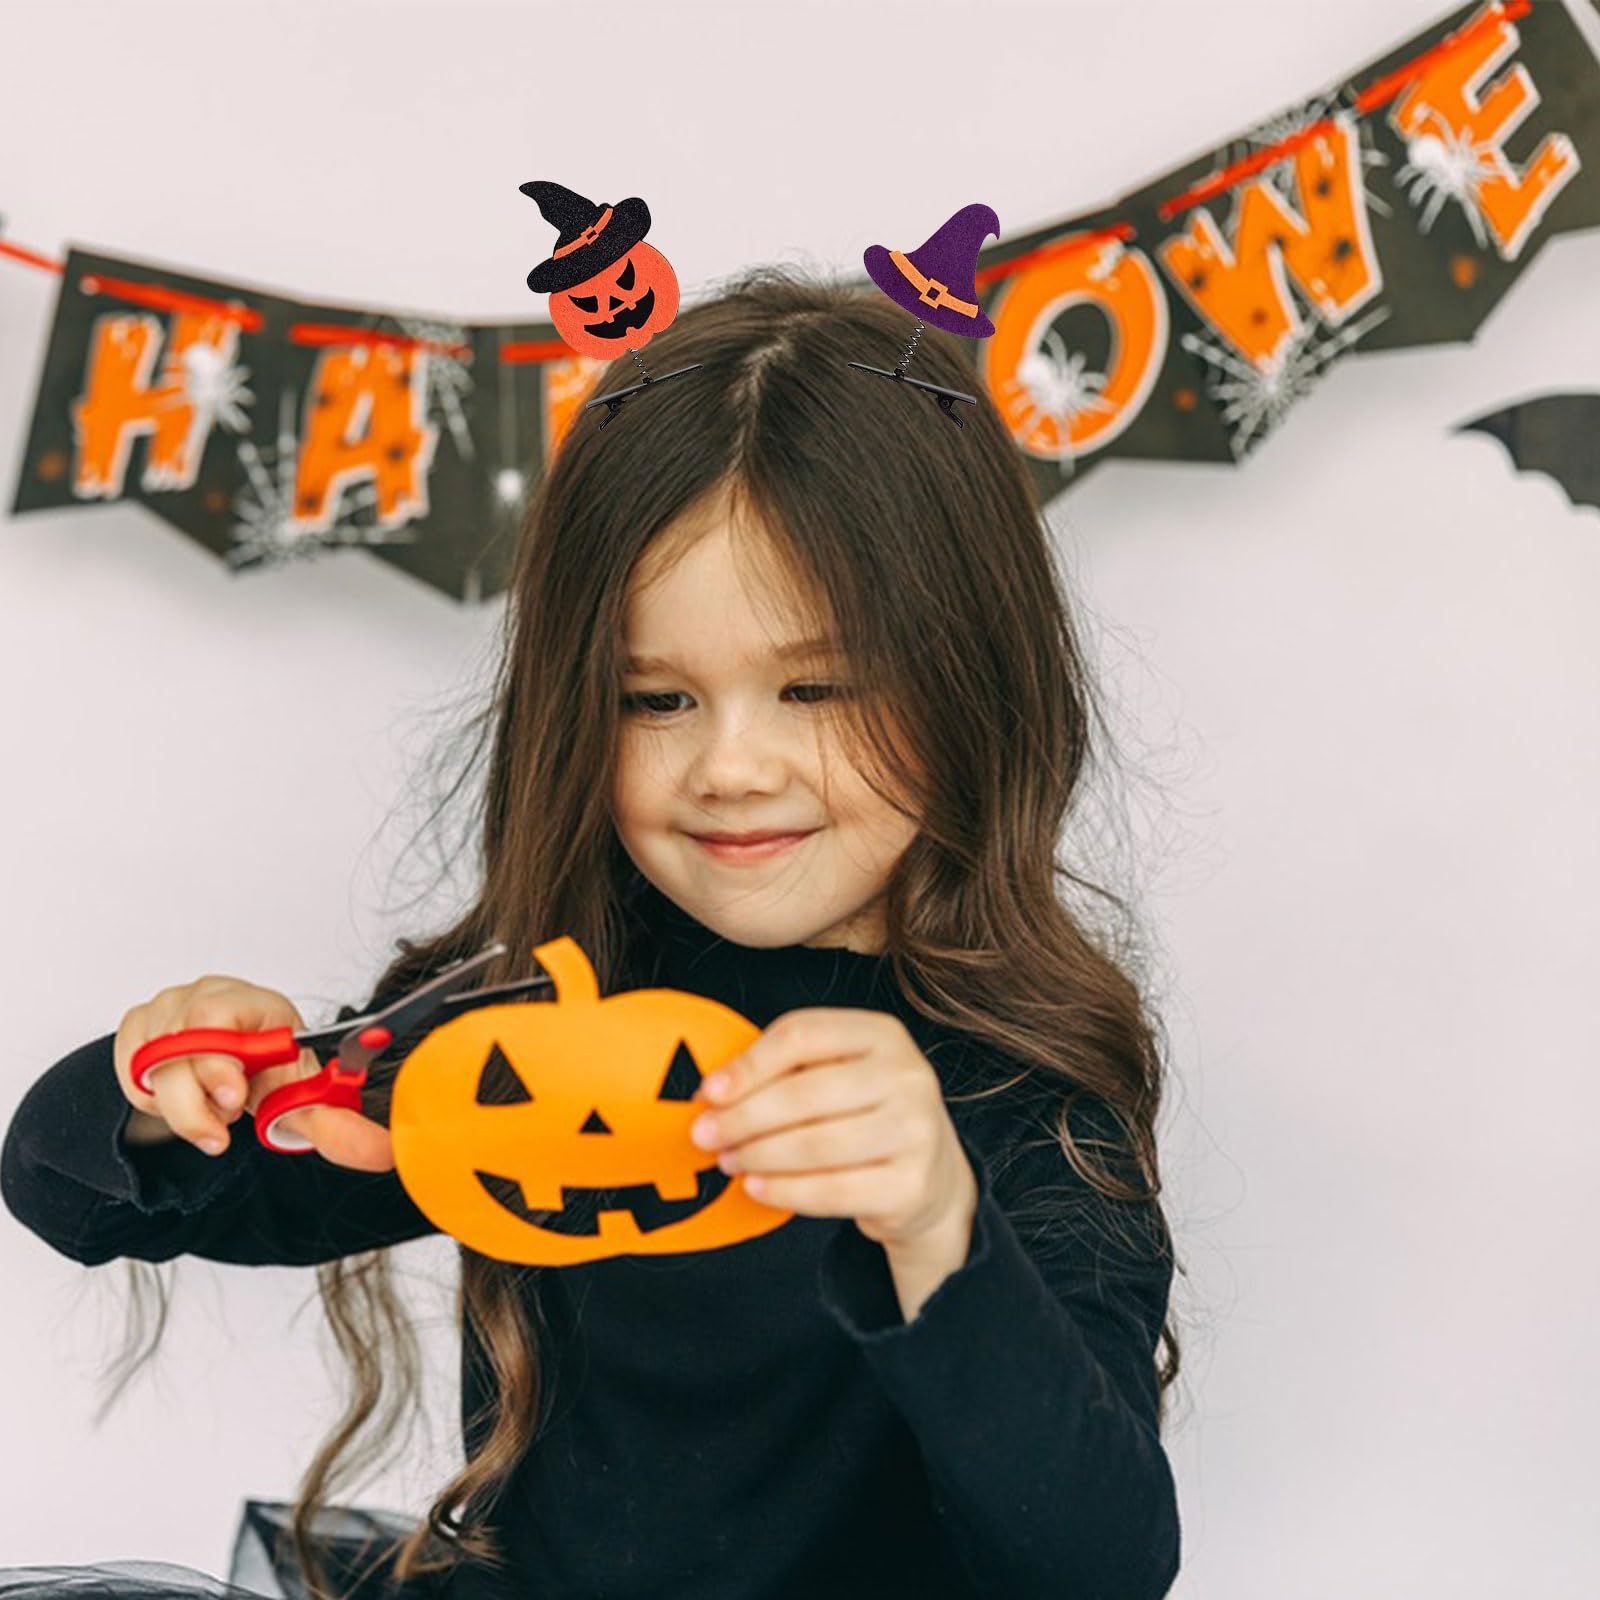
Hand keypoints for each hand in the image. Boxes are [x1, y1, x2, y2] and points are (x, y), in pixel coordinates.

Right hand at [113, 976, 395, 1172]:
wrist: (226, 1066)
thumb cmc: (266, 1070)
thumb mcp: (300, 1096)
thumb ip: (337, 1126)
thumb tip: (388, 1152)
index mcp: (255, 1004)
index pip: (218, 1015)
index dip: (220, 1062)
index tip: (235, 1099)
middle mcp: (206, 996)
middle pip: (180, 1047)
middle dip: (196, 1098)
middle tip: (223, 1123)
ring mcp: (166, 1009)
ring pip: (152, 1067)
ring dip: (181, 1106)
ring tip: (214, 1110)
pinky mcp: (135, 1029)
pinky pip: (131, 1076)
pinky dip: (153, 1102)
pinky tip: (184, 1098)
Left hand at [690, 1008, 978, 1254]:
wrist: (933, 1177)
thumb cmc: (865, 1114)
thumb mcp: (839, 1073)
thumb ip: (785, 1070)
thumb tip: (713, 1092)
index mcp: (883, 1034)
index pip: (802, 1035)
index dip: (749, 1064)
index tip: (709, 1092)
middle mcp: (907, 1076)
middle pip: (804, 1093)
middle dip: (743, 1118)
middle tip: (705, 1136)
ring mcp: (916, 1131)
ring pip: (815, 1145)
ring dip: (758, 1156)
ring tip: (729, 1161)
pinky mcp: (911, 1185)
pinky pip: (831, 1190)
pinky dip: (784, 1190)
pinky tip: (756, 1187)